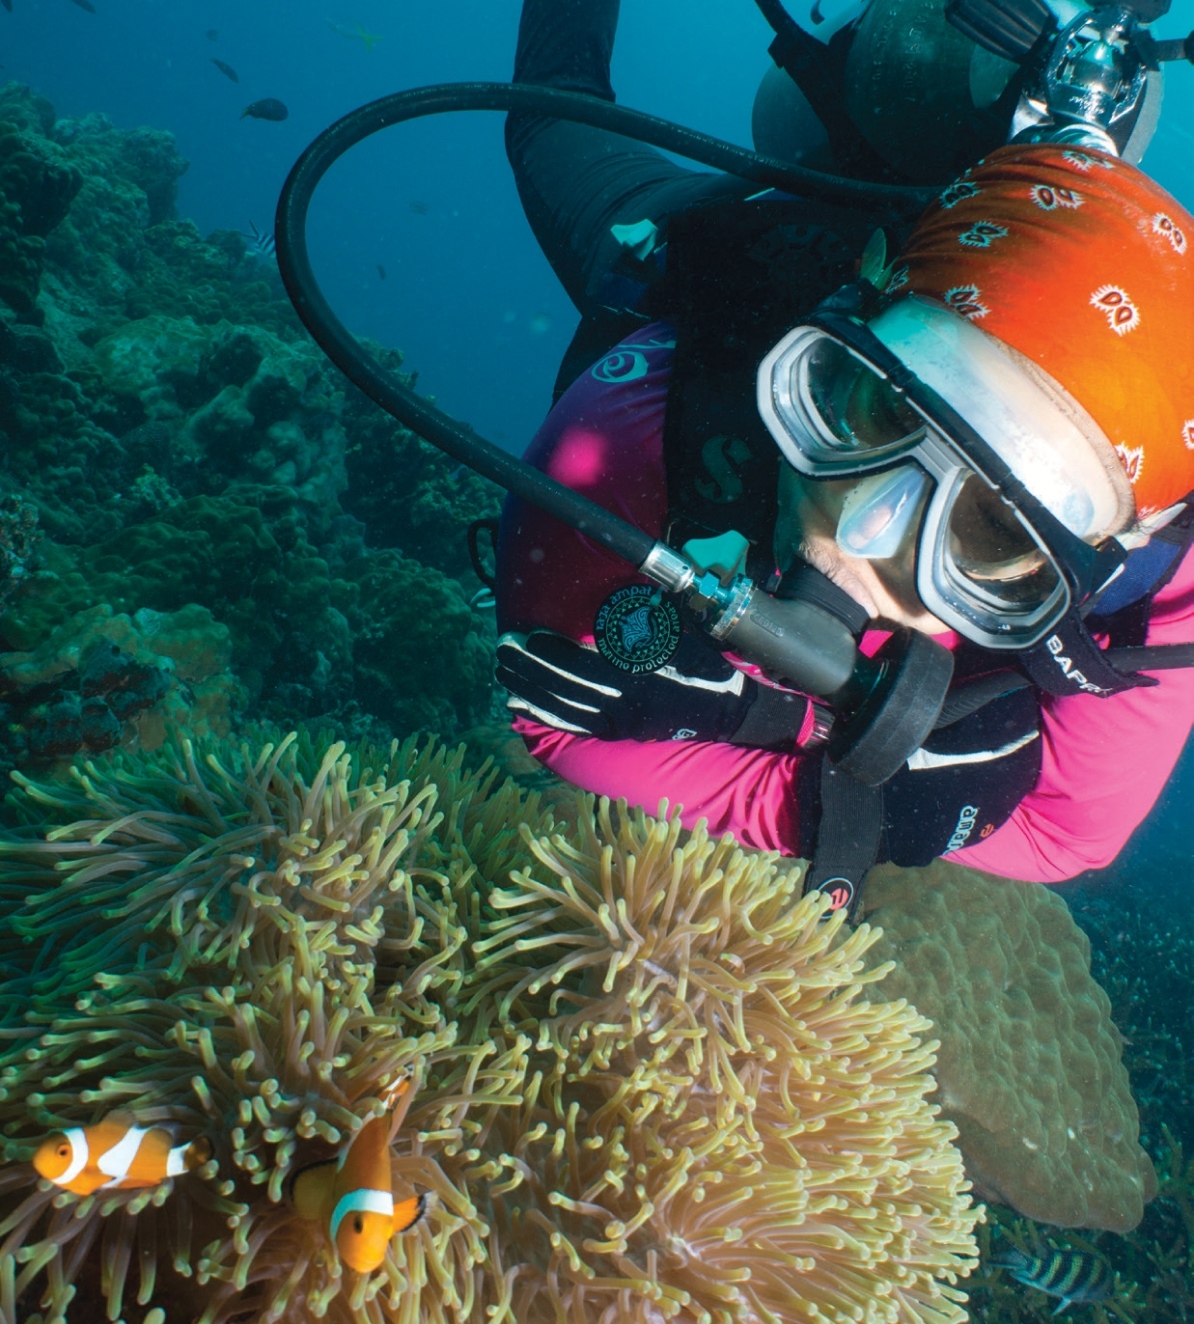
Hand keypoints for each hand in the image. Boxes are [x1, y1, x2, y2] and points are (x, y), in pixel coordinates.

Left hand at [495, 630, 757, 741]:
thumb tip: (604, 605)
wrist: (726, 709)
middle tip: (501, 651)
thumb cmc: (701, 663)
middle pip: (563, 686)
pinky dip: (545, 715)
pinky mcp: (619, 733)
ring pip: (563, 708)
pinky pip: (574, 725)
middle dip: (528, 669)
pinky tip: (521, 705)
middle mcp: (624, 702)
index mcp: (638, 674)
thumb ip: (639, 619)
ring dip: (529, 690)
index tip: (522, 635)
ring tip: (503, 673)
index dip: (547, 651)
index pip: (580, 663)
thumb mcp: (674, 632)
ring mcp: (620, 722)